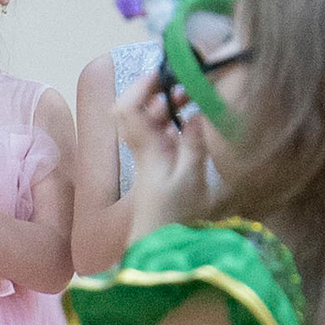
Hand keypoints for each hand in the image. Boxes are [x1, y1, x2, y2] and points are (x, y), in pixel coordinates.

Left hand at [115, 68, 222, 232]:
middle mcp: (144, 151)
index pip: (127, 108)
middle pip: (139, 110)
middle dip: (159, 90)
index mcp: (146, 151)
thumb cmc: (178, 222)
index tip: (164, 70)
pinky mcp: (162, 168)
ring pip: (152, 121)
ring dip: (168, 104)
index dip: (141, 85)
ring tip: (193, 92)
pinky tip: (194, 116)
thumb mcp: (193, 182)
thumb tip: (197, 113)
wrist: (167, 255)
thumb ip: (195, 145)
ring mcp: (152, 159)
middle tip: (187, 78)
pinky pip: (164, 135)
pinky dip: (176, 121)